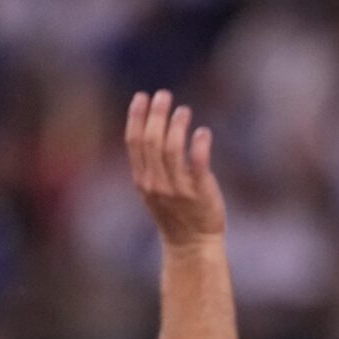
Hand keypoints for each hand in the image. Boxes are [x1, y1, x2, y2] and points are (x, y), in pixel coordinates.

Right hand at [125, 92, 225, 247]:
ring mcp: (177, 189)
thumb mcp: (155, 189)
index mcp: (143, 180)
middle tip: (164, 95)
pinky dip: (199, 146)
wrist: (191, 244)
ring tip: (184, 110)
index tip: (142, 96)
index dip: (136, 117)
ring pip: (172, 150)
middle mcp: (156, 183)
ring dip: (177, 126)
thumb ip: (151, 164)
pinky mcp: (200, 193)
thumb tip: (153, 128)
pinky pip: (198, 165)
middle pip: (152, 141)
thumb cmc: (175, 213)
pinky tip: (203, 132)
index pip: (134, 143)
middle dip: (156, 115)